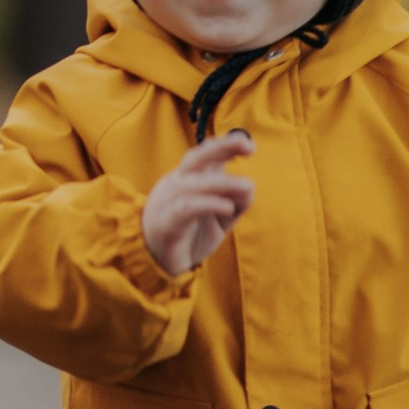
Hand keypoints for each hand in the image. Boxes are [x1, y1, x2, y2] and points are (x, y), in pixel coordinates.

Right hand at [140, 133, 254, 278]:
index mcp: (187, 180)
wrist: (158, 263)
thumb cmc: (189, 234)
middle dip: (220, 148)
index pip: (204, 155)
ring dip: (223, 183)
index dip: (224, 146)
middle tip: (246, 146)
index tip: (249, 145)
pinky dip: (207, 204)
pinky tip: (227, 207)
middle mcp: (177, 185)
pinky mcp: (167, 223)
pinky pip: (186, 208)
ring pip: (194, 185)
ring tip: (247, 186)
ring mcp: (169, 202)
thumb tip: (250, 187)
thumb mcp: (219, 218)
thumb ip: (234, 202)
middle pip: (196, 159)